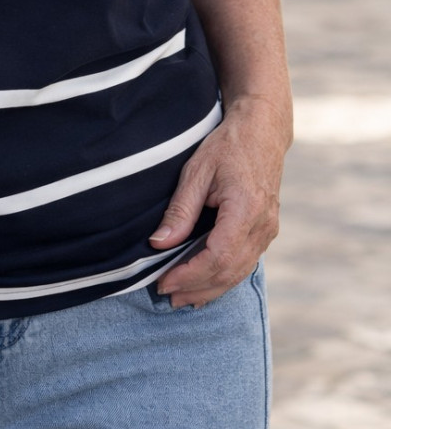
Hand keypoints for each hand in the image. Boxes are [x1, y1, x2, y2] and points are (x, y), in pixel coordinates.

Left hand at [148, 95, 289, 308]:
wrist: (262, 130)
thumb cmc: (228, 145)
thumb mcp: (197, 171)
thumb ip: (180, 210)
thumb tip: (159, 244)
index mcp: (246, 210)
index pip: (217, 257)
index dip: (189, 275)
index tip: (164, 282)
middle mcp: (263, 226)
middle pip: (229, 272)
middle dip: (197, 288)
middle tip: (166, 297)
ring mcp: (268, 230)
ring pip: (239, 272)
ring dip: (210, 288)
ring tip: (182, 298)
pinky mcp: (266, 230)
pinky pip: (245, 262)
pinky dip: (224, 277)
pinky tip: (205, 284)